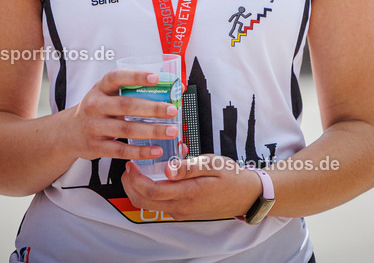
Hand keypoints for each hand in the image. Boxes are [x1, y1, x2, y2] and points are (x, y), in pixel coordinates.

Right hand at [63, 69, 179, 162]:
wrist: (68, 133)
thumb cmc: (96, 110)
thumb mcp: (106, 95)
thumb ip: (131, 91)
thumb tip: (168, 87)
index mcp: (100, 88)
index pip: (117, 77)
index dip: (136, 76)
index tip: (156, 78)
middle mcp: (95, 105)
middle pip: (126, 105)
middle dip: (152, 108)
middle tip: (172, 110)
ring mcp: (94, 127)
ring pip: (127, 129)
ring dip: (152, 131)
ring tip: (171, 131)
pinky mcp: (96, 146)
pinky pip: (121, 149)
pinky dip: (141, 151)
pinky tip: (156, 150)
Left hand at [120, 155, 263, 220]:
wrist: (246, 195)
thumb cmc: (230, 177)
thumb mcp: (212, 164)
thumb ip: (188, 166)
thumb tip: (167, 167)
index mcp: (187, 194)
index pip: (151, 191)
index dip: (136, 178)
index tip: (130, 163)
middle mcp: (181, 207)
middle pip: (144, 202)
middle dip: (130, 185)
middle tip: (128, 166)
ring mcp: (181, 211)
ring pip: (149, 205)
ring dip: (138, 189)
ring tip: (139, 169)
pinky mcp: (183, 210)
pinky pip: (160, 203)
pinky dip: (151, 191)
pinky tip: (157, 174)